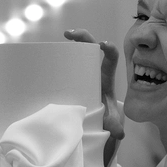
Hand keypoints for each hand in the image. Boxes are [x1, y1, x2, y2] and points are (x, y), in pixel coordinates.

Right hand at [65, 29, 125, 166]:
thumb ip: (113, 124)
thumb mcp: (109, 119)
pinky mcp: (69, 76)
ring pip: (77, 51)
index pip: (111, 60)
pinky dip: (57, 55)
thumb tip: (119, 133)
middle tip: (70, 34)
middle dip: (84, 36)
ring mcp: (81, 71)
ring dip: (71, 41)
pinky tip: (47, 53)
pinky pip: (63, 62)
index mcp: (105, 78)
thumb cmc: (104, 115)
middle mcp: (94, 70)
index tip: (103, 44)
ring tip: (65, 34)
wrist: (95, 119)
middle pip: (91, 47)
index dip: (109, 50)